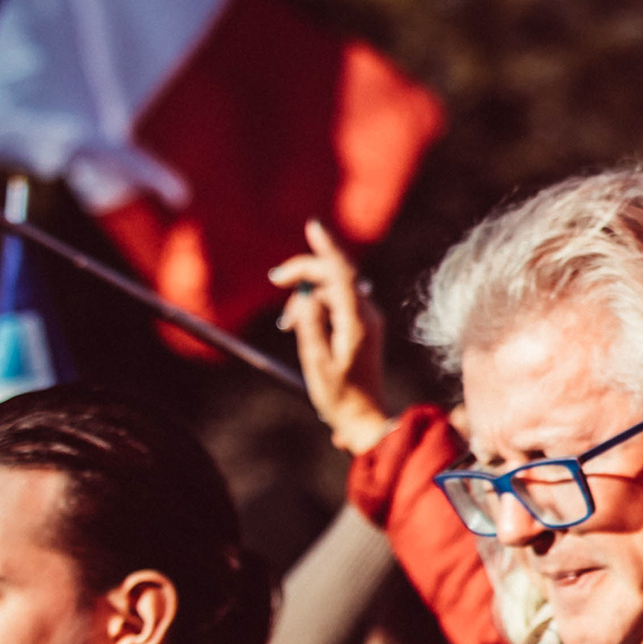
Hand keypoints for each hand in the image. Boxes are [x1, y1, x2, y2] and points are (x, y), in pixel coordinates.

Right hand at [269, 222, 397, 457]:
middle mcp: (367, 313)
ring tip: (286, 325)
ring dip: (305, 296)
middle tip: (275, 279)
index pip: (343, 273)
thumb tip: (306, 296)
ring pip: (331, 290)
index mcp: (358, 320)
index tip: (313, 226)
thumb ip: (310, 325)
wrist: (365, 418)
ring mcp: (366, 318)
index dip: (326, 247)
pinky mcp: (362, 325)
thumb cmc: (340, 396)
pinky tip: (298, 324)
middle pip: (335, 275)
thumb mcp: (316, 361)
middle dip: (304, 272)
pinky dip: (315, 307)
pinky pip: (335, 303)